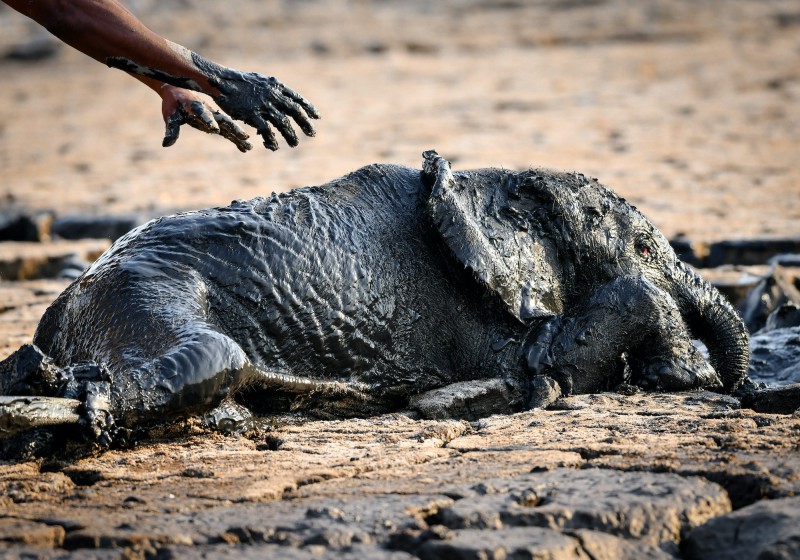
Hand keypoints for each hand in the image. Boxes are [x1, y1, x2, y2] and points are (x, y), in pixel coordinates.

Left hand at [160, 85, 252, 151]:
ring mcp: (215, 117)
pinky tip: (244, 148)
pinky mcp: (217, 122)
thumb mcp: (170, 115)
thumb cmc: (173, 103)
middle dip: (233, 129)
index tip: (215, 129)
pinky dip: (236, 139)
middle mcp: (209, 111)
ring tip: (248, 147)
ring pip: (229, 126)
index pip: (203, 114)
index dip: (208, 121)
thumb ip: (171, 130)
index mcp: (196, 107)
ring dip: (238, 136)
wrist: (179, 90)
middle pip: (223, 120)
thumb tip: (166, 144)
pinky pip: (228, 131)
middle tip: (244, 137)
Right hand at [201, 63, 319, 150]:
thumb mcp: (258, 82)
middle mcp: (272, 95)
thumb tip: (278, 101)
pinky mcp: (253, 115)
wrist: (220, 80)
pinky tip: (273, 146)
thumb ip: (270, 92)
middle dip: (305, 123)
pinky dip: (271, 140)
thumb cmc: (237, 81)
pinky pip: (267, 131)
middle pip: (295, 111)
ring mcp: (263, 105)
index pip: (297, 98)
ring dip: (290, 135)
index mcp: (275, 85)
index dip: (308, 108)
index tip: (317, 117)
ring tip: (294, 144)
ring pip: (283, 123)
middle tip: (312, 134)